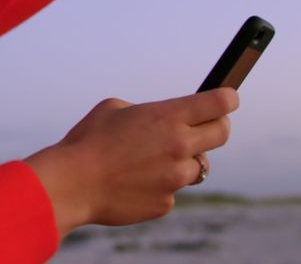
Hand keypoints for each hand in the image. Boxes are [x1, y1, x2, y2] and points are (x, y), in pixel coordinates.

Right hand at [24, 88, 237, 236]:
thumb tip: (157, 119)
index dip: (228, 98)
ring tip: (151, 160)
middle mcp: (180, 146)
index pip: (220, 102)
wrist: (72, 183)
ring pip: (197, 167)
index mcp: (169, 116)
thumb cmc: (88, 141)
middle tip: (201, 128)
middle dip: (215, 127)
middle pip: (222, 133)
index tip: (228, 98)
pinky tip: (134, 182)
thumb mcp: (114, 108)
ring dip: (182, 161)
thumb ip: (146, 111)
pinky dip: (159, 186)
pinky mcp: (166, 203)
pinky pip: (172, 191)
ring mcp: (175, 178)